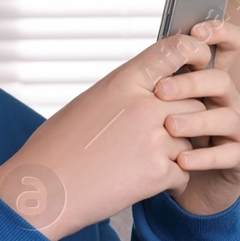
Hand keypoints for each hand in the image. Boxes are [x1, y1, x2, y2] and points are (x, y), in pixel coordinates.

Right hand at [0, 32, 218, 240]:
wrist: (42, 190)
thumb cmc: (57, 147)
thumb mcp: (89, 101)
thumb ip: (126, 91)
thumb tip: (153, 88)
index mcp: (124, 81)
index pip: (174, 51)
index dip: (192, 54)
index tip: (197, 63)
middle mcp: (144, 105)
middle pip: (194, 101)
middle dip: (186, 117)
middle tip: (165, 133)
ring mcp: (154, 140)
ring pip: (192, 138)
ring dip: (178, 151)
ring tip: (148, 160)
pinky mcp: (157, 173)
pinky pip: (185, 171)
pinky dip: (171, 179)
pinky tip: (148, 181)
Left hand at [151, 19, 239, 216]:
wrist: (182, 191)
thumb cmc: (169, 144)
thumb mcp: (160, 110)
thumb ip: (160, 80)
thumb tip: (150, 51)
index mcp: (209, 83)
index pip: (228, 46)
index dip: (220, 32)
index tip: (198, 30)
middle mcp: (227, 102)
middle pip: (222, 80)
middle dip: (192, 82)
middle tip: (161, 92)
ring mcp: (237, 131)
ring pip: (227, 117)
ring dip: (197, 120)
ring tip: (169, 127)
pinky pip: (231, 153)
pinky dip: (205, 156)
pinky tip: (182, 159)